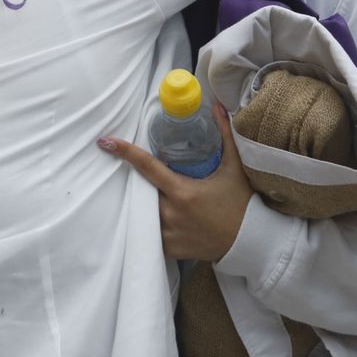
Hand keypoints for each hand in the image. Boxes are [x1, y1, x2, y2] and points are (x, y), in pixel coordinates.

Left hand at [96, 102, 253, 261]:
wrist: (251, 243)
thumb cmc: (243, 203)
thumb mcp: (234, 168)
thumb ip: (225, 135)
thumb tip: (218, 106)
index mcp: (183, 191)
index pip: (147, 167)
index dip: (125, 152)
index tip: (106, 142)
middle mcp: (171, 213)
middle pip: (141, 191)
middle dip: (138, 182)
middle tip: (138, 175)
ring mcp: (169, 233)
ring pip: (143, 213)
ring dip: (143, 203)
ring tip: (149, 197)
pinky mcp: (170, 249)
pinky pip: (150, 235)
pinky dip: (150, 225)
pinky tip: (156, 219)